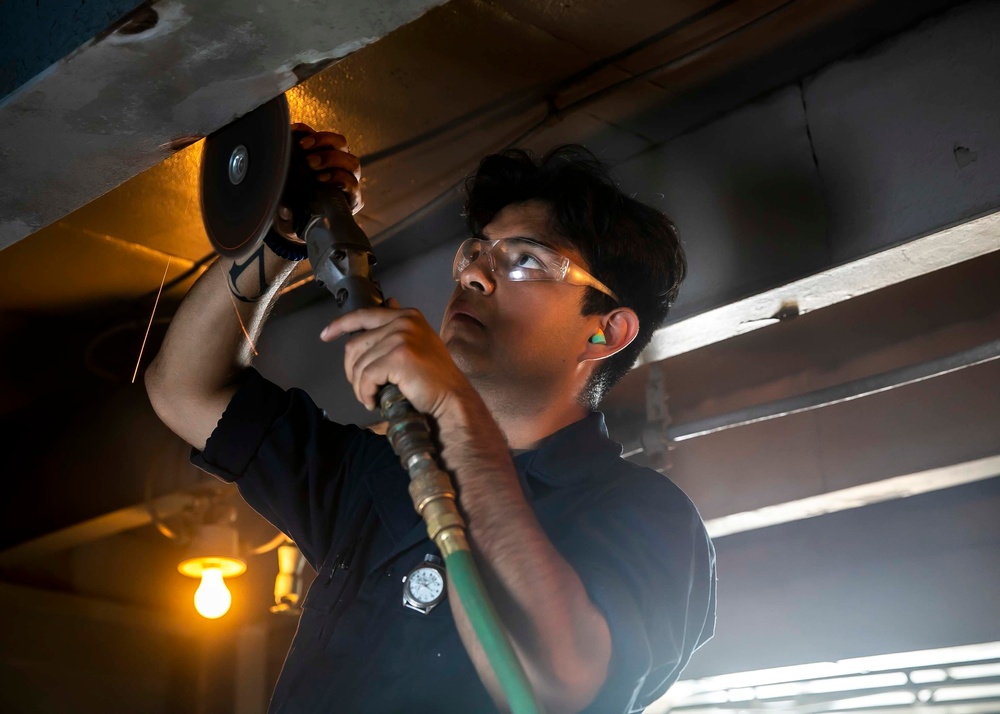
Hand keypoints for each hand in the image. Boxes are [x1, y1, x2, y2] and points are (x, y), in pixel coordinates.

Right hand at [276, 123, 362, 232]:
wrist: (292, 205)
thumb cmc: (299, 219)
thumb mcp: (294, 225)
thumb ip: (290, 222)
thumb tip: (285, 211)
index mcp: (346, 199)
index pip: (352, 186)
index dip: (339, 180)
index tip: (319, 180)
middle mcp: (346, 176)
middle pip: (351, 163)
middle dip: (331, 160)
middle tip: (310, 162)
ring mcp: (336, 159)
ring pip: (341, 144)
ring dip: (323, 142)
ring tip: (302, 147)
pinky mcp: (320, 146)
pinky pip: (319, 133)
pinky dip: (307, 131)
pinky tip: (293, 133)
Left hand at [319, 298, 473, 420]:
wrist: (452, 400)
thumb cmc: (434, 379)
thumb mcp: (419, 342)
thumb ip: (399, 325)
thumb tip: (388, 300)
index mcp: (407, 316)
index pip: (363, 315)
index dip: (340, 325)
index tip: (325, 335)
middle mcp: (403, 322)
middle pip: (356, 345)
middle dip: (352, 370)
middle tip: (362, 388)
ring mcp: (401, 338)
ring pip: (359, 364)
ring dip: (360, 387)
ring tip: (370, 398)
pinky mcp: (398, 357)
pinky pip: (367, 377)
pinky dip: (365, 393)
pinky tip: (374, 402)